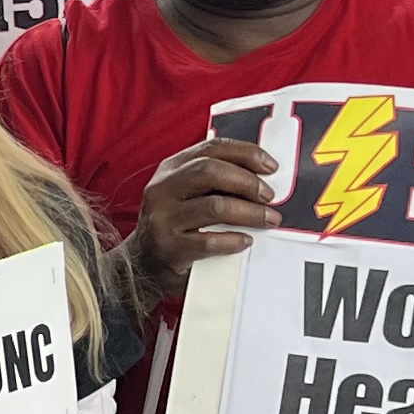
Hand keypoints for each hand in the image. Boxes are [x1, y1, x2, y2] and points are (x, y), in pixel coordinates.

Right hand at [128, 134, 280, 307]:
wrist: (142, 265)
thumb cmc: (173, 226)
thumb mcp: (183, 193)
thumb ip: (213, 180)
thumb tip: (260, 176)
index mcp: (169, 170)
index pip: (211, 148)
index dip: (246, 153)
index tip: (270, 166)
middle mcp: (162, 190)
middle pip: (210, 171)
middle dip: (248, 182)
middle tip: (269, 196)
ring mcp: (163, 219)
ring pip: (214, 206)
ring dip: (250, 212)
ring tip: (268, 219)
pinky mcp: (169, 248)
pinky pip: (209, 241)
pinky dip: (234, 240)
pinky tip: (246, 241)